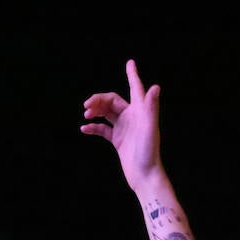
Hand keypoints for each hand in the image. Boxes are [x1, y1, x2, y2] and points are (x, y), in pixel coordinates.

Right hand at [80, 60, 163, 192]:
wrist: (144, 177)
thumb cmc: (149, 153)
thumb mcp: (149, 128)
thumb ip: (150, 107)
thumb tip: (155, 87)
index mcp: (141, 111)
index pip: (136, 88)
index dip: (132, 75)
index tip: (130, 62)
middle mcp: (133, 117)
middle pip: (112, 100)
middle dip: (99, 100)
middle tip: (86, 106)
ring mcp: (125, 128)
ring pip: (106, 113)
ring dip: (95, 111)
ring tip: (85, 115)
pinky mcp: (118, 140)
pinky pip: (103, 129)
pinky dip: (93, 127)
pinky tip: (84, 128)